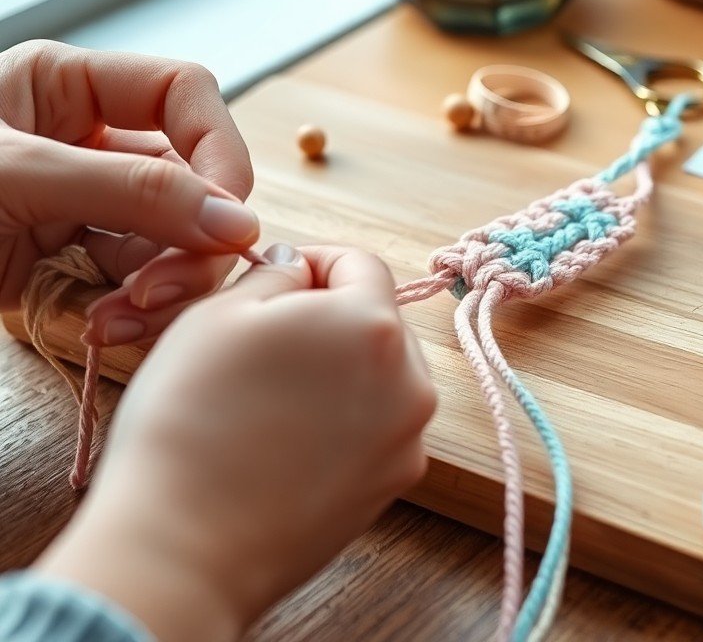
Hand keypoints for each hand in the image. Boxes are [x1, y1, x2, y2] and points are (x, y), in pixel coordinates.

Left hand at [0, 40, 255, 341]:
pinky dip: (131, 311)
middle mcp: (83, 143)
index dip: (217, 152)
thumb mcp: (11, 177)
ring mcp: (77, 206)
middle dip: (188, 241)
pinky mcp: (64, 265)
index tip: (227, 220)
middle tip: (164, 295)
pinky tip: (102, 329)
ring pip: (169, 240)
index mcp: (66, 87)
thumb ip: (130, 192)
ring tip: (120, 322)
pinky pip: (133, 282)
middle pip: (190, 180)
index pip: (183, 97)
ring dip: (161, 286)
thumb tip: (239, 222)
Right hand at [34, 245, 435, 641]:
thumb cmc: (191, 419)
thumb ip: (275, 276)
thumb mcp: (219, 314)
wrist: (184, 546)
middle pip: (376, 323)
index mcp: (372, 323)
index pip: (360, 264)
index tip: (276, 279)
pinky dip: (342, 423)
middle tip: (264, 343)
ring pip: (380, 378)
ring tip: (273, 398)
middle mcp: (411, 379)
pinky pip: (376, 429)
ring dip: (338, 372)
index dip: (313, 262)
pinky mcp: (393, 485)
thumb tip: (299, 272)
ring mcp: (408, 438)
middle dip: (329, 320)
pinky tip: (288, 441)